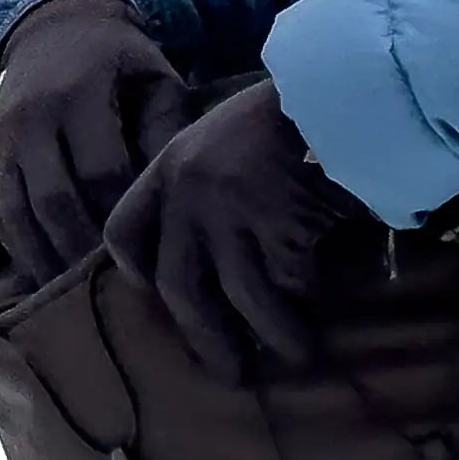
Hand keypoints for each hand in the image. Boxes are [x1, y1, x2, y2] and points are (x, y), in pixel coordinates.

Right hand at [0, 0, 192, 285]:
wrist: (54, 29)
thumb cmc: (121, 62)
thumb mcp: (155, 79)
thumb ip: (167, 129)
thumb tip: (176, 195)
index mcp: (79, 93)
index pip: (101, 170)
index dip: (124, 215)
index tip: (151, 249)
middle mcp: (31, 117)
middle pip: (55, 201)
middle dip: (85, 249)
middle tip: (119, 290)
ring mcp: (1, 139)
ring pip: (19, 215)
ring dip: (49, 260)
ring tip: (83, 295)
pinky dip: (21, 249)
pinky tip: (49, 277)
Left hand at [102, 78, 367, 376]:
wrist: (334, 90)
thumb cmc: (286, 111)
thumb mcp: (223, 136)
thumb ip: (202, 182)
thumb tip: (211, 249)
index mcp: (169, 167)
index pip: (124, 231)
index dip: (135, 271)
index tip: (151, 292)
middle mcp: (189, 196)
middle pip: (179, 285)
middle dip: (204, 335)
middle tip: (228, 370)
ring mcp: (231, 213)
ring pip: (240, 295)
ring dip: (267, 334)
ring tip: (295, 355)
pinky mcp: (277, 224)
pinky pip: (287, 281)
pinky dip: (303, 306)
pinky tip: (320, 321)